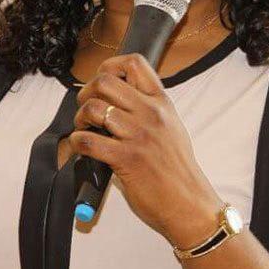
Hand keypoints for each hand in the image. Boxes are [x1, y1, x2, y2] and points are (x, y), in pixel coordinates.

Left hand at [69, 54, 221, 247]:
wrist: (190, 205)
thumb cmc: (178, 171)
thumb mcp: (171, 128)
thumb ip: (148, 111)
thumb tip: (115, 102)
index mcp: (162, 103)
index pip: (135, 63)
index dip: (110, 66)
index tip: (100, 82)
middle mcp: (151, 113)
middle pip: (105, 81)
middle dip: (87, 92)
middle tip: (86, 108)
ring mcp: (138, 135)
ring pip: (93, 108)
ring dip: (80, 118)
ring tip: (84, 129)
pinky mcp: (126, 159)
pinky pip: (89, 141)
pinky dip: (78, 143)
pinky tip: (83, 148)